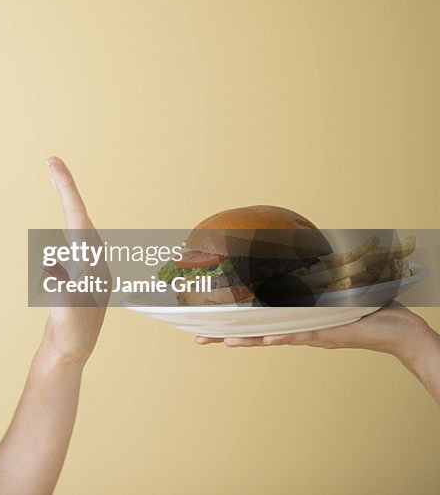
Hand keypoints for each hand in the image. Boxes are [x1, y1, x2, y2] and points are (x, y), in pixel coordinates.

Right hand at [39, 156, 108, 367]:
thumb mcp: (67, 325)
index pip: (78, 220)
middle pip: (80, 216)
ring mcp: (88, 268)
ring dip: (70, 202)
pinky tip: (67, 219)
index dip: (67, 191)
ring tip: (58, 177)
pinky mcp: (81, 274)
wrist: (70, 359)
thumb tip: (57, 273)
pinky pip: (75, 238)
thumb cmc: (68, 345)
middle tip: (52, 161)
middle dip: (67, 188)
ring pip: (80, 225)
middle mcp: (94, 263)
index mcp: (91, 267)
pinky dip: (68, 220)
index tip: (54, 165)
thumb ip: (65, 301)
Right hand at [193, 302, 431, 364]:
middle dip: (226, 336)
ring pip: (272, 336)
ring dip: (247, 340)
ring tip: (222, 341)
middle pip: (256, 334)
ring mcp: (312, 333)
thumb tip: (300, 257)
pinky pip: (300, 335)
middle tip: (198, 338)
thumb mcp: (337, 292)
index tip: (209, 323)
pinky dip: (282, 337)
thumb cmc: (372, 311)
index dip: (235, 323)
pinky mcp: (328, 334)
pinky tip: (265, 339)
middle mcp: (300, 330)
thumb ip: (317, 280)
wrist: (401, 331)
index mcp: (299, 321)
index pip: (260, 322)